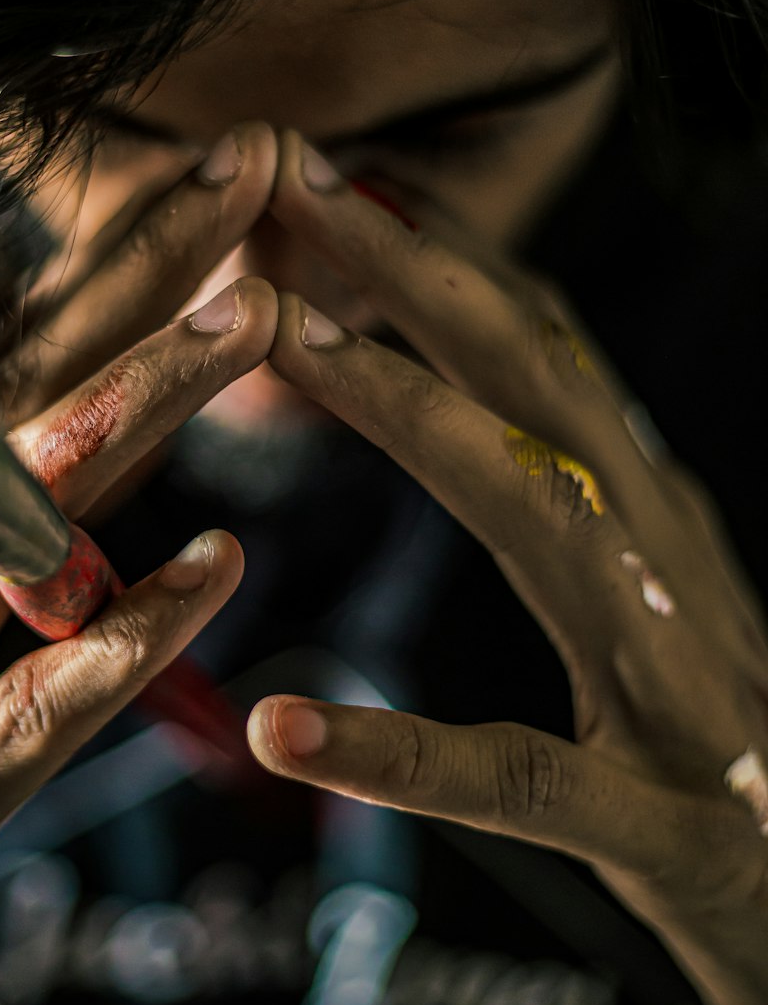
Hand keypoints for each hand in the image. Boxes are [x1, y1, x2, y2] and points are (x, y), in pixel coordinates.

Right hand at [0, 123, 277, 1004]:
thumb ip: (41, 487)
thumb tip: (136, 377)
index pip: (32, 347)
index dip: (134, 248)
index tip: (243, 155)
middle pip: (24, 389)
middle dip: (144, 275)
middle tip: (257, 176)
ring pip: (9, 520)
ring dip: (133, 409)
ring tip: (250, 323)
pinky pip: (31, 707)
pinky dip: (126, 634)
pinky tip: (222, 570)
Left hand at [248, 129, 767, 1004]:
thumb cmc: (726, 741)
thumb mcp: (659, 595)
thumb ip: (585, 504)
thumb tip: (491, 402)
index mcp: (653, 516)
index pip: (547, 354)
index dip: (445, 256)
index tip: (339, 177)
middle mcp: (669, 563)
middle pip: (538, 384)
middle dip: (411, 271)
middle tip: (291, 175)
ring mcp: (675, 688)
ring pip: (539, 515)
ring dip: (410, 412)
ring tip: (289, 341)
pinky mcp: (660, 828)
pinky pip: (518, 780)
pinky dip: (398, 751)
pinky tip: (281, 727)